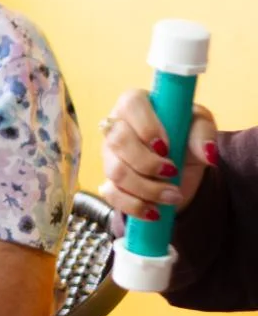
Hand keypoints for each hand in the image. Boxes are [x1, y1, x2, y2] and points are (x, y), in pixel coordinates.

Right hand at [98, 89, 217, 220]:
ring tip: (173, 196)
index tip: (167, 147)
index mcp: (135, 104)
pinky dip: (135, 206)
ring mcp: (109, 155)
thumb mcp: (200, 128)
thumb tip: (206, 152)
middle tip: (173, 172)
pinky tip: (155, 211)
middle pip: (118, 141)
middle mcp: (116, 126)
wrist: (182, 168)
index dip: (147, 127)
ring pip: (116, 171)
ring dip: (147, 188)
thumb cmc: (185, 138)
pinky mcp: (108, 180)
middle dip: (147, 163)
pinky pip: (111, 194)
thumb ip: (204, 134)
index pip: (130, 105)